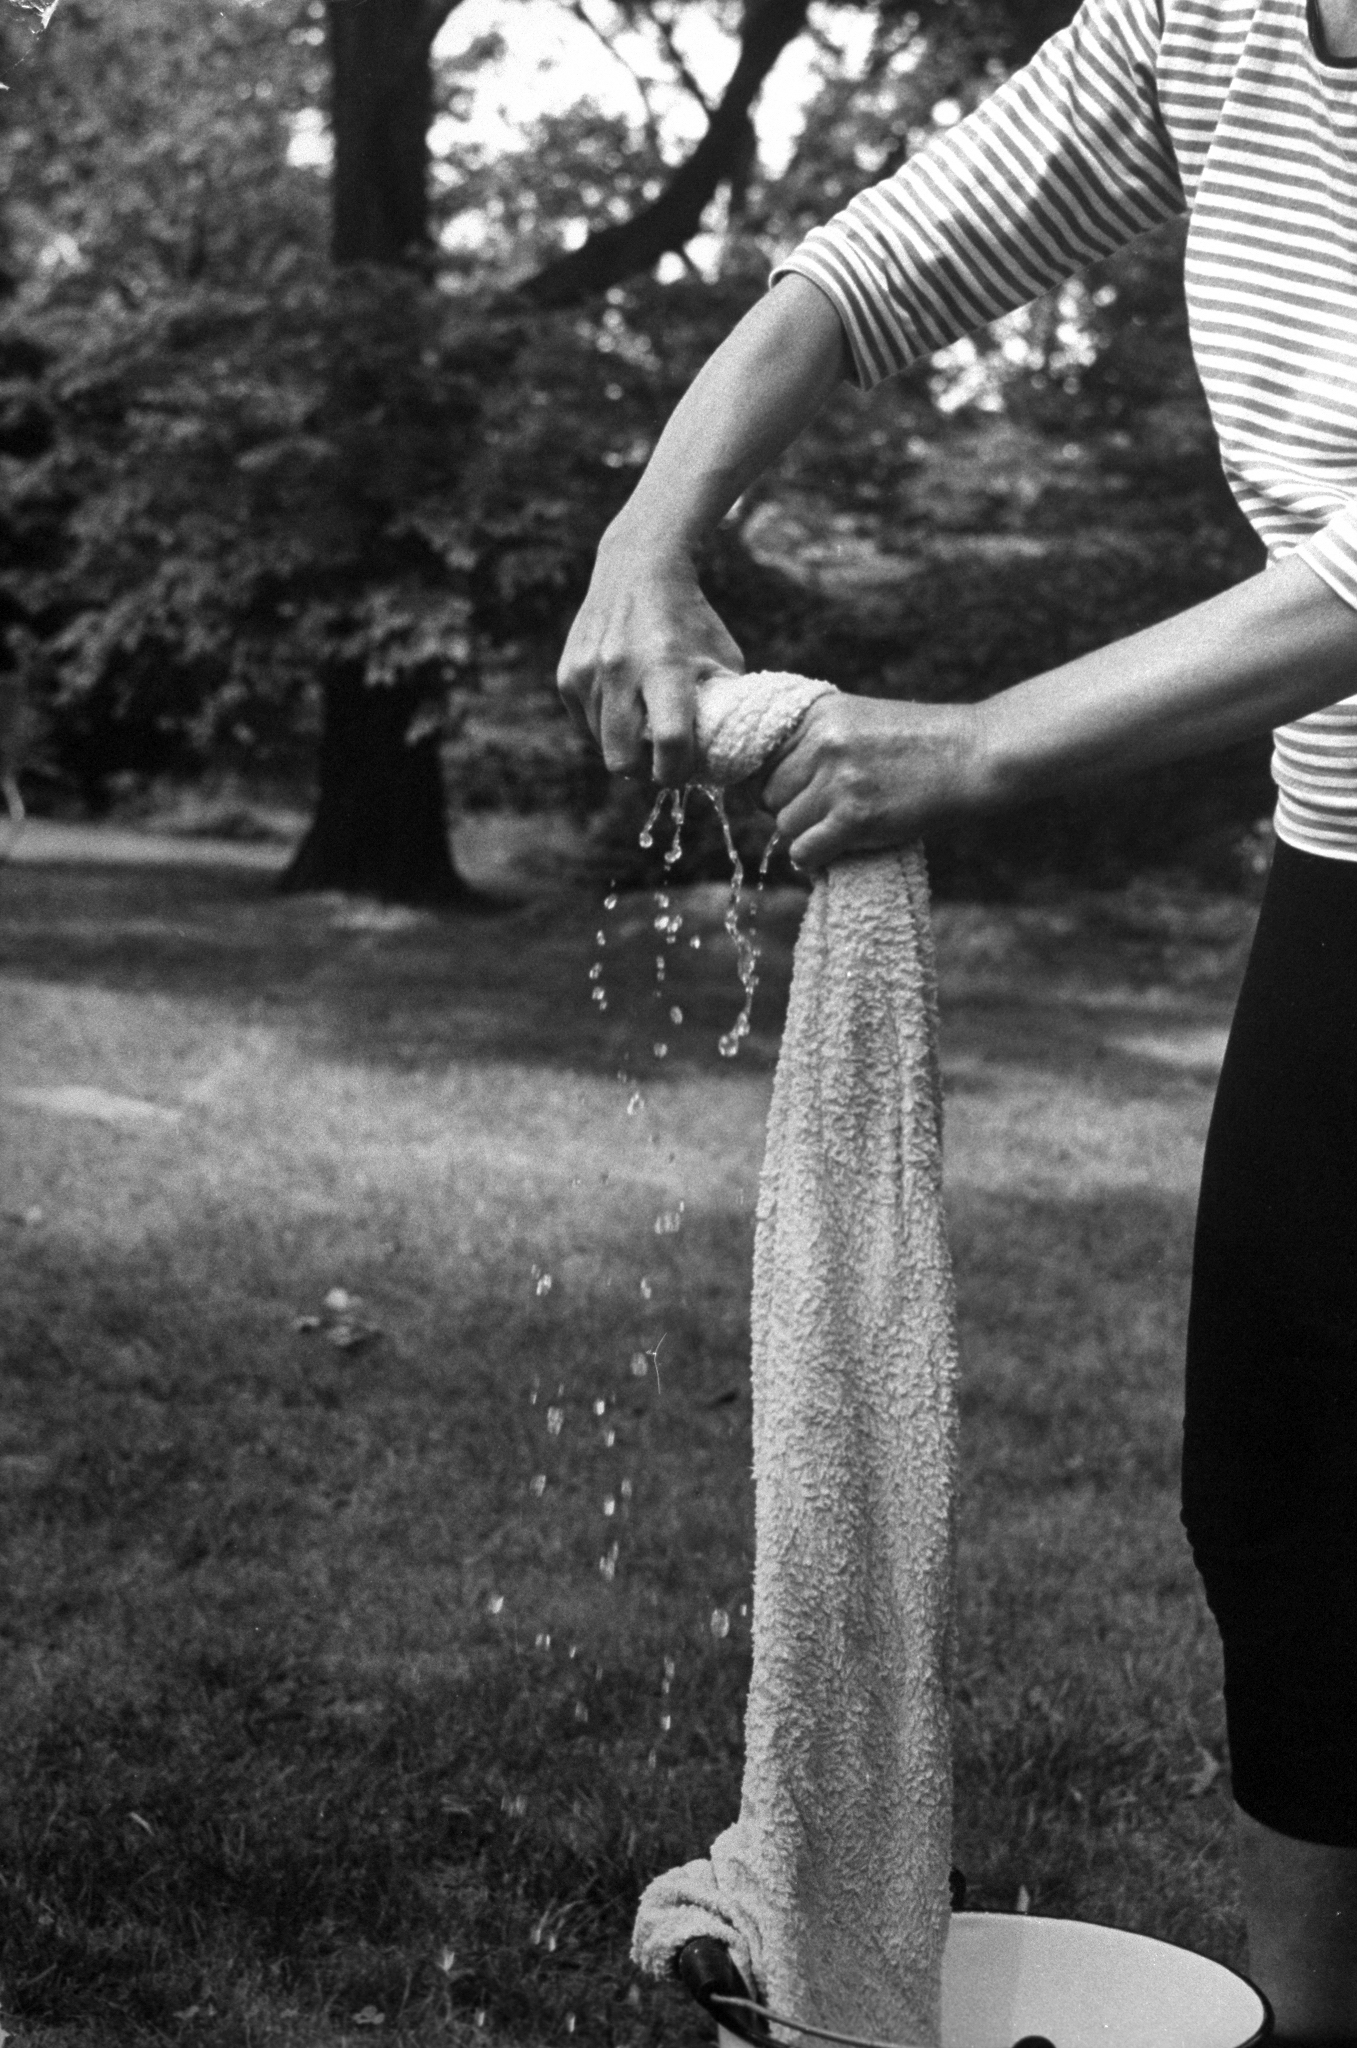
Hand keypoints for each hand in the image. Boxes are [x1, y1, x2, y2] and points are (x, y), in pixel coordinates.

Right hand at [557, 534, 743, 786]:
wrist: (638, 568)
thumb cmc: (691, 620)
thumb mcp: (722, 658)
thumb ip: (723, 709)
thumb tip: (724, 759)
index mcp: (666, 666)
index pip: (668, 744)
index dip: (678, 772)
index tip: (685, 771)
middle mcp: (620, 669)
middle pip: (621, 760)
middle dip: (643, 771)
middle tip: (660, 761)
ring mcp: (588, 672)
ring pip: (602, 745)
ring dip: (624, 746)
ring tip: (645, 725)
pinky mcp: (568, 673)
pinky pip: (585, 724)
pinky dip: (605, 725)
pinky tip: (625, 702)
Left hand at [759, 693, 986, 869]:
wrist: (973, 754)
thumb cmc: (920, 743)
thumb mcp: (860, 719)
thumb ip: (816, 738)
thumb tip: (767, 781)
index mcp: (818, 714)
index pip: (762, 757)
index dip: (777, 780)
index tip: (797, 792)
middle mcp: (822, 743)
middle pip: (768, 793)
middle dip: (791, 807)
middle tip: (824, 813)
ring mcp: (838, 780)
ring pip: (784, 824)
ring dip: (806, 833)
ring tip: (838, 828)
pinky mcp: (855, 818)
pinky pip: (803, 851)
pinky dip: (814, 859)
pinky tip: (833, 852)